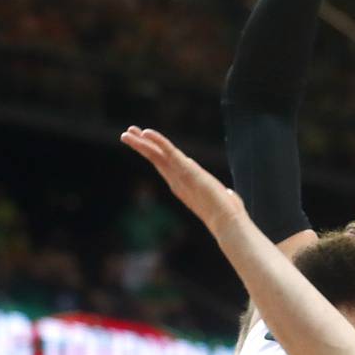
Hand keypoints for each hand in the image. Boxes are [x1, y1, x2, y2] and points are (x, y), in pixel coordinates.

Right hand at [119, 127, 246, 234]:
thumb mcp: (224, 199)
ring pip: (156, 155)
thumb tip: (229, 194)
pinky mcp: (186, 170)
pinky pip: (168, 152)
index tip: (144, 143)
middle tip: (126, 135)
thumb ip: (224, 194)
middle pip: (155, 159)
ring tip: (126, 133)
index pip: (165, 165)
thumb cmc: (227, 214)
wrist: (226, 221)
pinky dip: (157, 142)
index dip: (153, 153)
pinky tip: (146, 133)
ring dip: (141, 143)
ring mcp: (179, 175)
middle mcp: (177, 180)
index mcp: (183, 184)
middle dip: (141, 146)